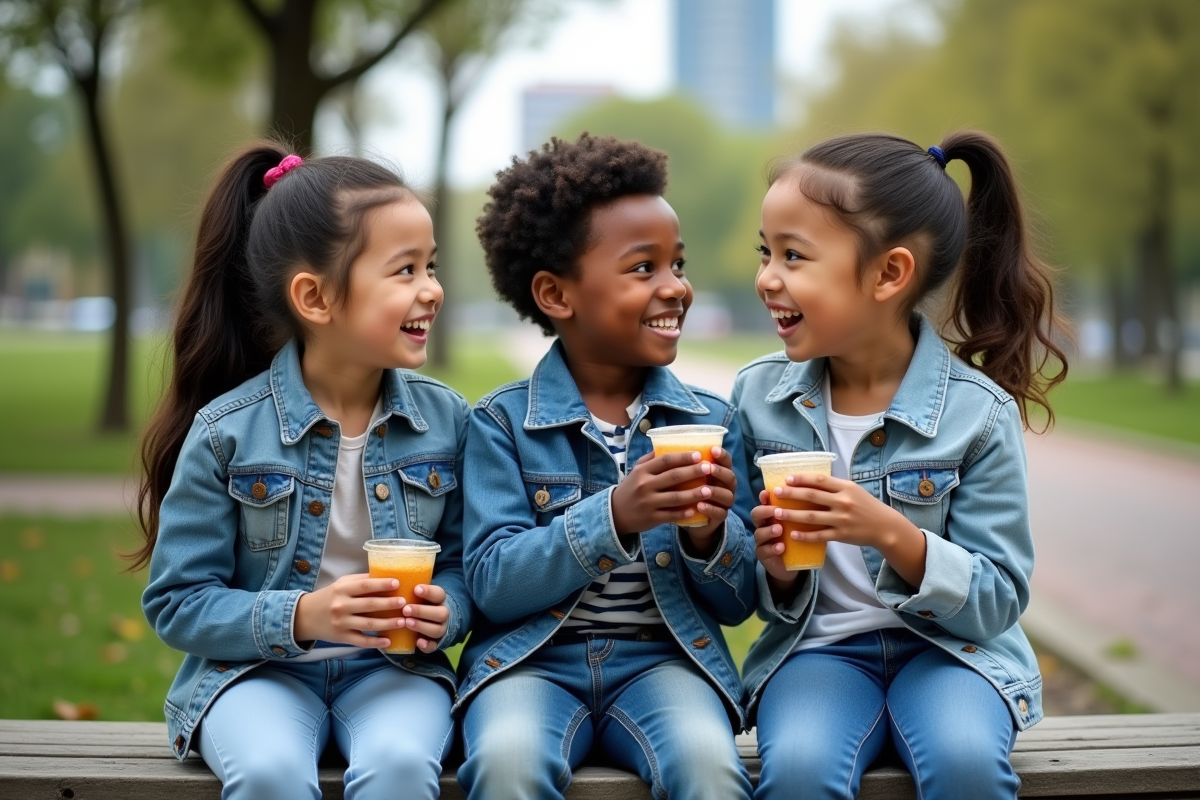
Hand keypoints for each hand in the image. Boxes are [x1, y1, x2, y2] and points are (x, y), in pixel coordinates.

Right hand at [294, 574, 406, 648]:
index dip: (381, 584)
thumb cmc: (329, 597)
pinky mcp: (341, 637)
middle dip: (389, 604)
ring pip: (368, 624)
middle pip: (369, 605)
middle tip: (405, 603)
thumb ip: (360, 581)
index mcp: (342, 589)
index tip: (397, 583)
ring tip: (403, 622)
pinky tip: (388, 641)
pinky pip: (361, 641)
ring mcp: (341, 623)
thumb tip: (385, 576)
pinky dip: (375, 642)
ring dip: (387, 624)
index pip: (364, 586)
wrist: (305, 616)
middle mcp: (341, 605)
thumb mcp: (341, 584)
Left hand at [402, 583, 450, 653]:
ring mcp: (441, 629)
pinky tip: (418, 642)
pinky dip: (427, 645)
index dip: (429, 592)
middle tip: (405, 609)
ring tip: (407, 623)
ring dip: (422, 626)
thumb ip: (408, 588)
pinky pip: (434, 646)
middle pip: (440, 613)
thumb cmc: (419, 602)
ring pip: (437, 629)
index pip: (439, 594)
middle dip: (422, 611)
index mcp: (439, 599)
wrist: (432, 619)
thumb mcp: (417, 593)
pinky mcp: (435, 642)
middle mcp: (443, 614)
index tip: (415, 589)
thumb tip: (387, 578)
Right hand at [610, 450, 719, 535]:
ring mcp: (649, 502)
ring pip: (676, 497)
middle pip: (674, 477)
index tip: (699, 455)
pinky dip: (684, 513)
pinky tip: (695, 510)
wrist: (615, 514)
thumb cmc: (630, 489)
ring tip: (708, 490)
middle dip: (693, 472)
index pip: (665, 460)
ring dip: (694, 494)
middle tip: (709, 468)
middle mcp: (645, 485)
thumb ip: (650, 459)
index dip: (683, 457)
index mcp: (642, 471)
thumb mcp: (636, 471)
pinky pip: (671, 515)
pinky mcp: (651, 518)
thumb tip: (666, 443)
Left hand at [681, 446, 738, 556]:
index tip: (712, 449)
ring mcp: (724, 502)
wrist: (689, 517)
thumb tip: (660, 446)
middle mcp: (725, 486)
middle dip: (720, 472)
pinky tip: (700, 506)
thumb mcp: (682, 477)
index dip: (721, 455)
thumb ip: (679, 464)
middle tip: (708, 468)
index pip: (725, 460)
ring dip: (716, 491)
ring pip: (727, 495)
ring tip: (705, 489)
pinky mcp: (719, 517)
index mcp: (718, 472)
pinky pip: (720, 513)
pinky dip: (710, 509)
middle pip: (730, 477)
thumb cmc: (684, 491)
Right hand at [751, 489, 798, 589]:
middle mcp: (764, 526)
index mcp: (772, 516)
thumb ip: (803, 514)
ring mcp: (762, 541)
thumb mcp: (800, 525)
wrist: (792, 564)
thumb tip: (817, 498)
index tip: (767, 493)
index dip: (764, 497)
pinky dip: (772, 548)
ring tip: (779, 530)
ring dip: (769, 530)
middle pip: (756, 514)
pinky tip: (781, 547)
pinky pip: (764, 550)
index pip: (765, 503)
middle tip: (775, 512)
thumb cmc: (796, 540)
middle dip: (764, 511)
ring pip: (758, 533)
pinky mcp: (763, 555)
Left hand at [773, 473, 926, 586]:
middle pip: (812, 496)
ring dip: (793, 514)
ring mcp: (842, 519)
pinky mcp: (842, 535)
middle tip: (776, 493)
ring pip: (812, 516)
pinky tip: (793, 534)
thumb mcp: (854, 490)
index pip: (820, 480)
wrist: (885, 526)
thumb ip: (835, 487)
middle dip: (791, 493)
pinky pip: (820, 536)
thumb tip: (810, 480)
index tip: (787, 478)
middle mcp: (843, 502)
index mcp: (846, 488)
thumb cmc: (866, 506)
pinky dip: (805, 535)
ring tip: (778, 513)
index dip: (802, 478)